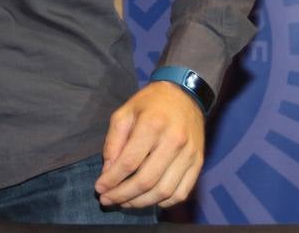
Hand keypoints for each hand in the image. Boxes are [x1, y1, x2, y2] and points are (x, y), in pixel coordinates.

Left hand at [95, 81, 204, 208]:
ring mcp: (189, 154)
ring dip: (141, 202)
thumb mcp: (125, 112)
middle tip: (108, 200)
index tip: (99, 188)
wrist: (184, 95)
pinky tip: (147, 200)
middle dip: (123, 195)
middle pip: (146, 180)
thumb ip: (114, 141)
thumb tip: (108, 170)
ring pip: (164, 191)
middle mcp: (173, 141)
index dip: (112, 179)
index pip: (129, 161)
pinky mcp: (199, 163)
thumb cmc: (150, 103)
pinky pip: (181, 192)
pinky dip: (163, 202)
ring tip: (124, 202)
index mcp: (152, 125)